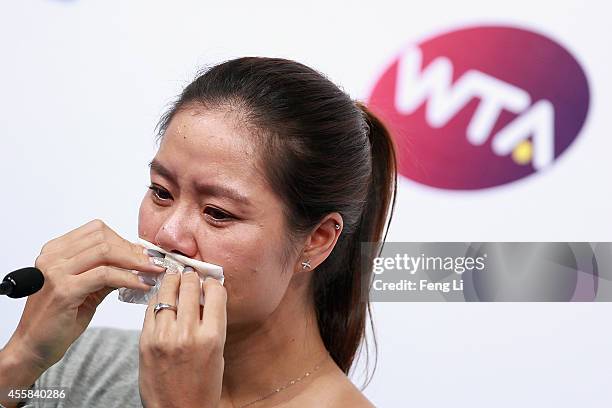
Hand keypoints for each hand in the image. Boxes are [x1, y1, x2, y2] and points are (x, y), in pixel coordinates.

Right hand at [2, 219, 164, 377]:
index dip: (124, 240)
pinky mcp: (64, 289)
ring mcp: (56, 271)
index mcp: (55, 251)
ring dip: (135, 262)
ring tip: (152, 273)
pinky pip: (105, 275)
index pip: (97, 231)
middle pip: (103, 238)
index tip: (144, 254)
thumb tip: (137, 260)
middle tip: (154, 263)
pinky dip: (128, 278)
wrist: (33, 347)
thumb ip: (107, 271)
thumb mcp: (87, 288)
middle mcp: (52, 256)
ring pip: (106, 252)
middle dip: (133, 250)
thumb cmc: (59, 319)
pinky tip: (141, 285)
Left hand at [139, 268, 226, 407]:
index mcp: (213, 336)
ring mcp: (164, 336)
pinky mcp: (145, 341)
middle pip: (190, 285)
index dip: (213, 281)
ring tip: (174, 279)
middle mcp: (188, 333)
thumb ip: (212, 322)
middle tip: (190, 275)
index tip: (210, 281)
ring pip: (167, 291)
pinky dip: (158, 300)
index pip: (215, 291)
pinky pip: (151, 308)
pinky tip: (162, 300)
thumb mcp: (218, 352)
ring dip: (172, 282)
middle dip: (191, 277)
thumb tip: (205, 293)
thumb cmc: (202, 385)